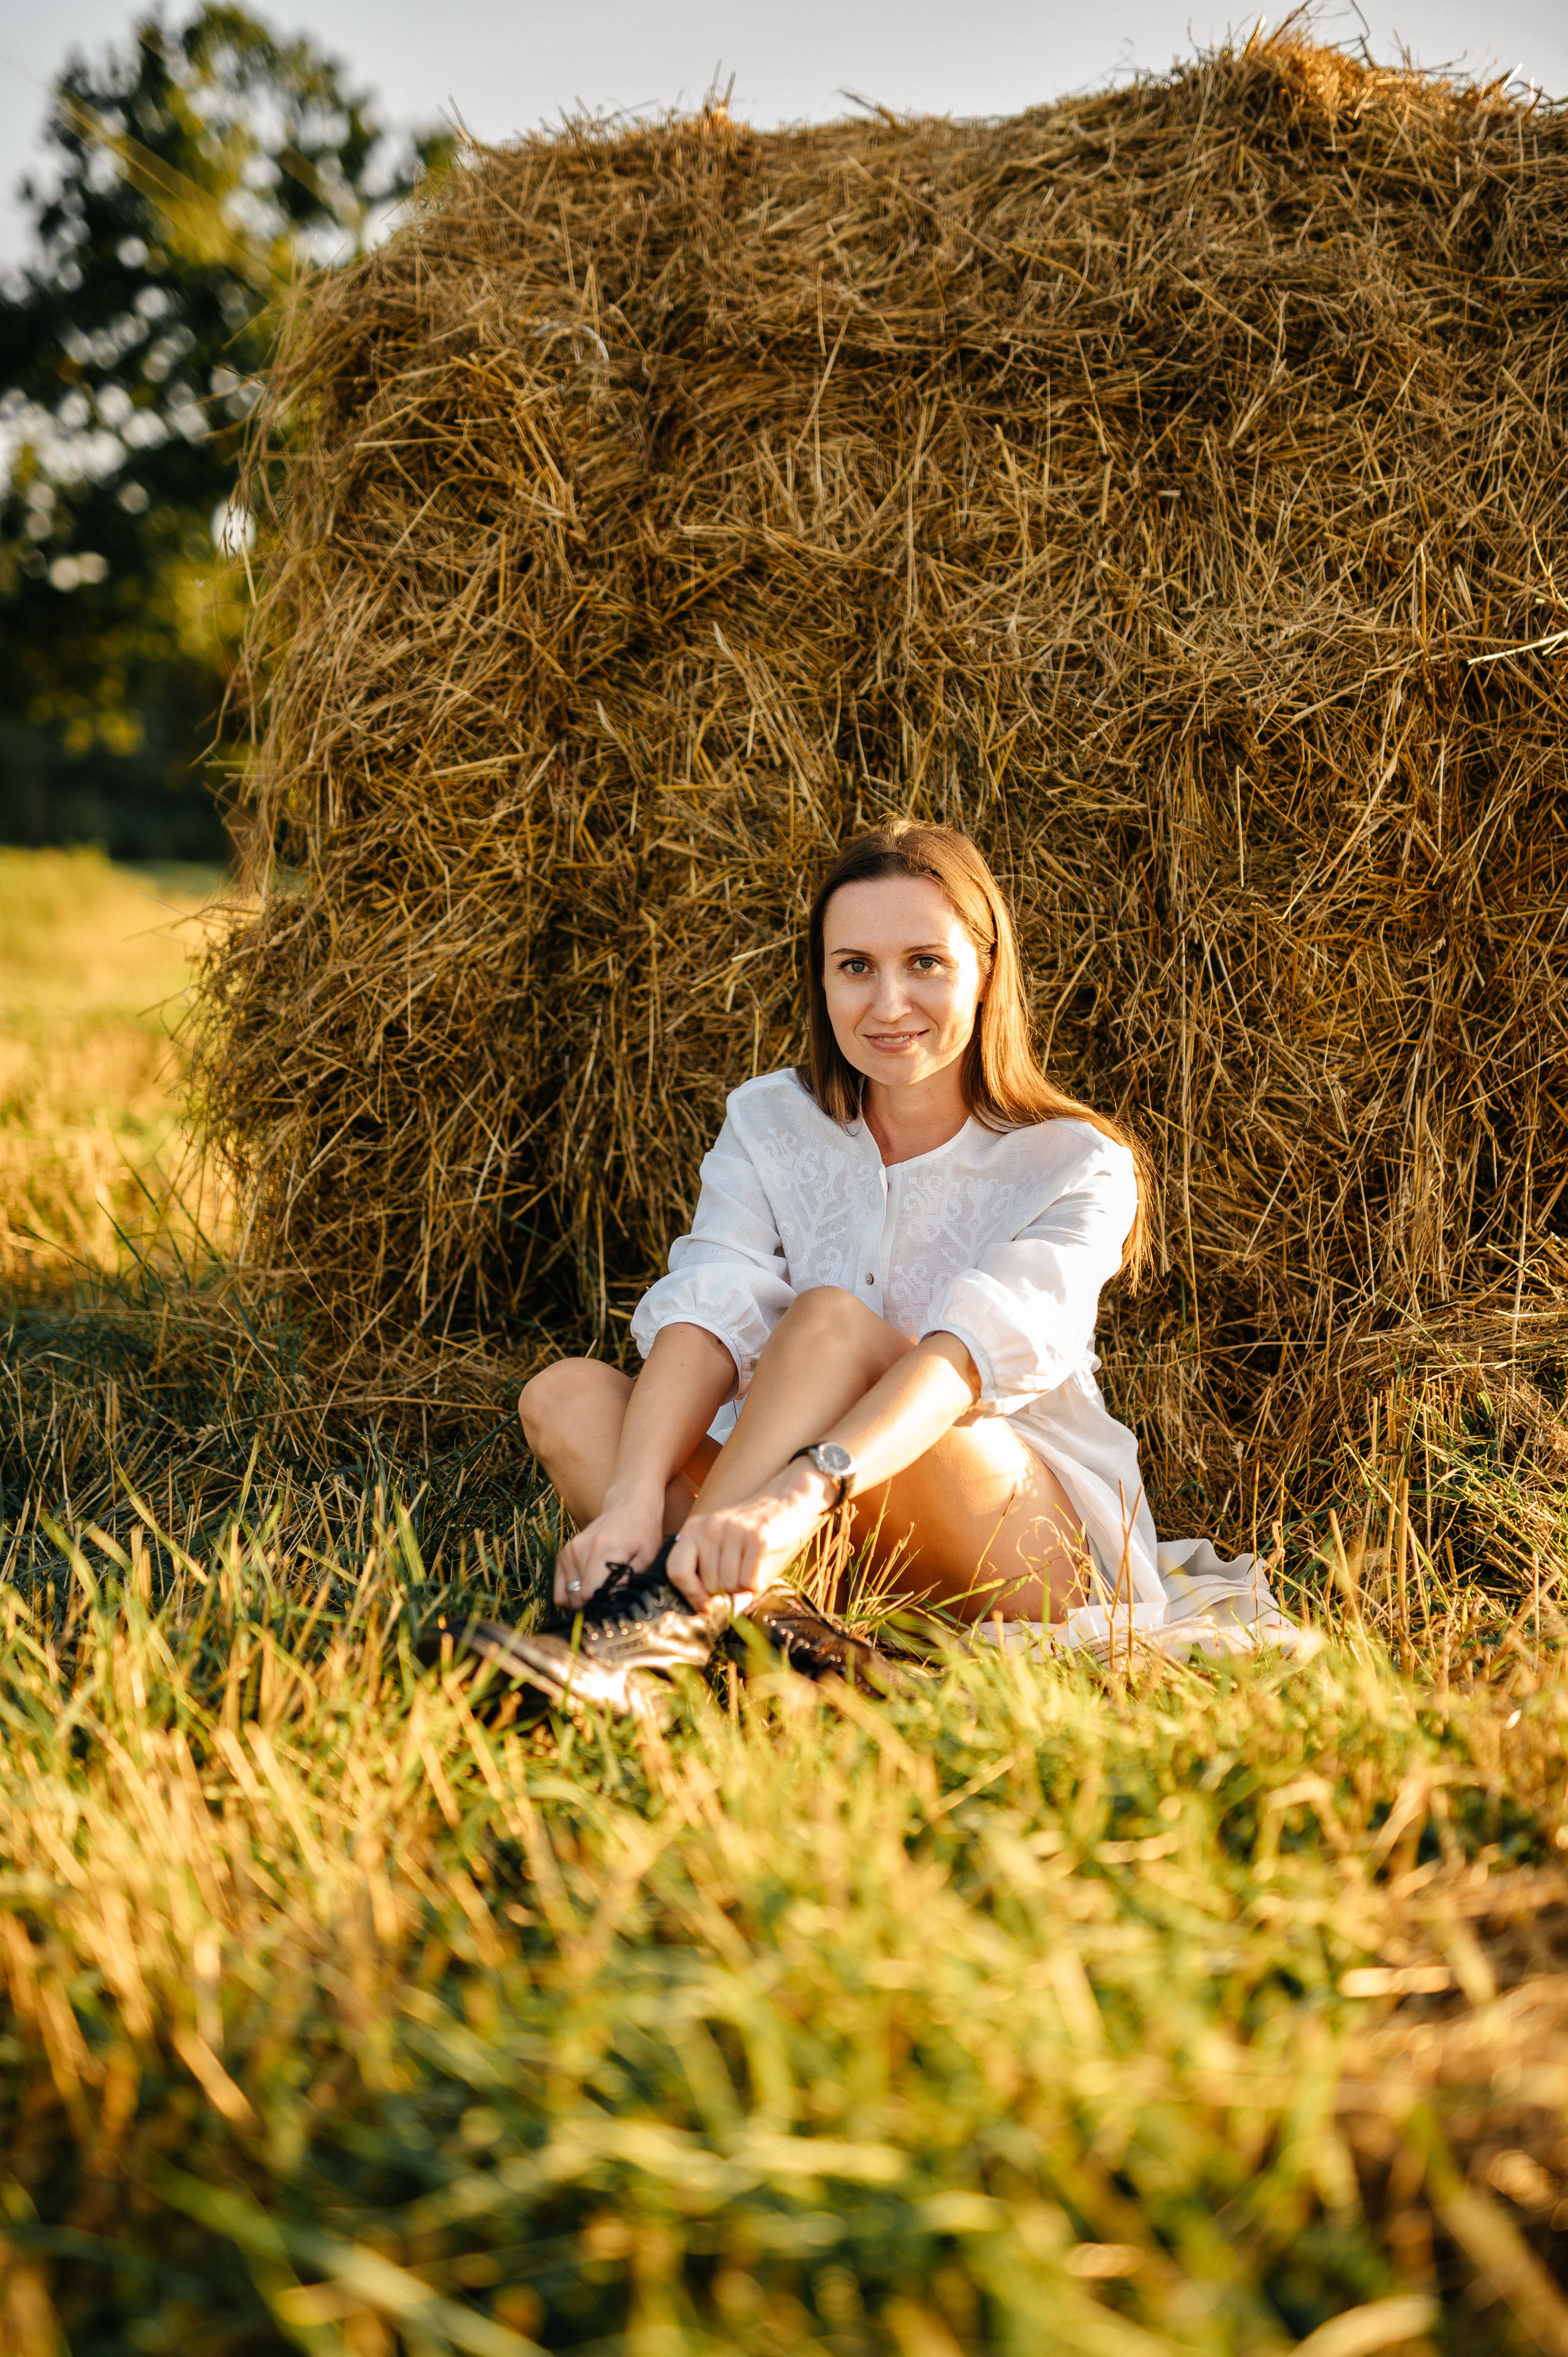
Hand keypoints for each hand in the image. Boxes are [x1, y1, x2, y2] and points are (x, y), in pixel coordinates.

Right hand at [554, 1493, 665, 1609]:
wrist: (629, 1506)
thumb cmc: (642, 1534)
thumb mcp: (646, 1560)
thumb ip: (627, 1583)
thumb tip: (611, 1605)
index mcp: (603, 1550)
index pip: (588, 1594)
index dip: (601, 1607)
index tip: (614, 1606)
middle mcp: (580, 1550)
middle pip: (577, 1598)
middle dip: (592, 1607)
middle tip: (610, 1601)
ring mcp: (569, 1551)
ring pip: (567, 1597)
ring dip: (583, 1601)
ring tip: (601, 1591)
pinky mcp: (563, 1554)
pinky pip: (559, 1589)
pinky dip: (571, 1595)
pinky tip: (588, 1588)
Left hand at [664, 1463, 831, 1606]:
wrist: (787, 1499)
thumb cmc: (750, 1531)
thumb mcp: (721, 1544)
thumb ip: (708, 1575)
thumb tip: (708, 1612)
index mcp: (693, 1529)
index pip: (675, 1571)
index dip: (690, 1594)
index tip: (706, 1605)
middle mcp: (709, 1528)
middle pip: (708, 1585)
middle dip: (725, 1591)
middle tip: (738, 1575)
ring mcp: (733, 1531)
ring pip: (729, 1586)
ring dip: (742, 1586)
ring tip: (750, 1565)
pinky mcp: (757, 1538)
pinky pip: (749, 1581)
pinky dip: (757, 1583)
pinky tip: (760, 1565)